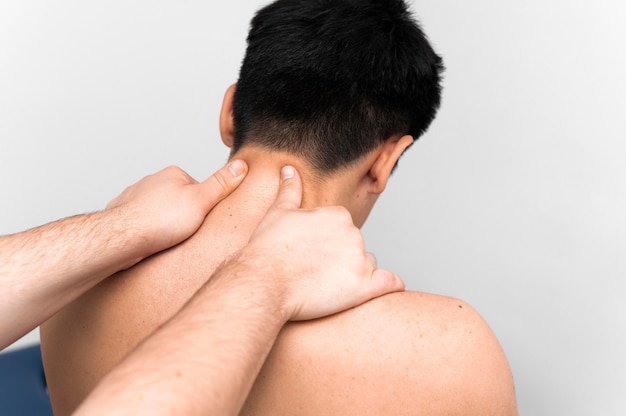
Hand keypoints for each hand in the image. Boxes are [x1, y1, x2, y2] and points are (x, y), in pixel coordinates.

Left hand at [106, 160, 247, 255]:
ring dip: (165, 225)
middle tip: (186, 233)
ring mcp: (135, 197)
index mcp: (173, 174)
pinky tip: (151, 243)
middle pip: (179, 200)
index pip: (199, 189)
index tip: (203, 221)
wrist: (122, 238)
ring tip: (168, 240)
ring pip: (159, 212)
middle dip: (183, 216)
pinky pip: (143, 223)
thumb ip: (221, 183)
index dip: (204, 208)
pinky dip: (148, 232)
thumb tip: (241, 165)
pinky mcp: (124, 214)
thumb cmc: (161, 221)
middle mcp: (152, 181)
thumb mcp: (202, 201)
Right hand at [242, 166, 404, 320]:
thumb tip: (289, 170)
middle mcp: (354, 233)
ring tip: (325, 286)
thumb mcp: (278, 213)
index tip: (311, 255)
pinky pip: (390, 283)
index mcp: (338, 215)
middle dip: (339, 259)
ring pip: (366, 266)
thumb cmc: (267, 249)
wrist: (264, 282)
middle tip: (313, 272)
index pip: (342, 230)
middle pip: (354, 248)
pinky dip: (389, 285)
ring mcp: (360, 259)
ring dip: (353, 275)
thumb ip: (290, 190)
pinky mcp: (365, 286)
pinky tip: (378, 289)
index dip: (327, 245)